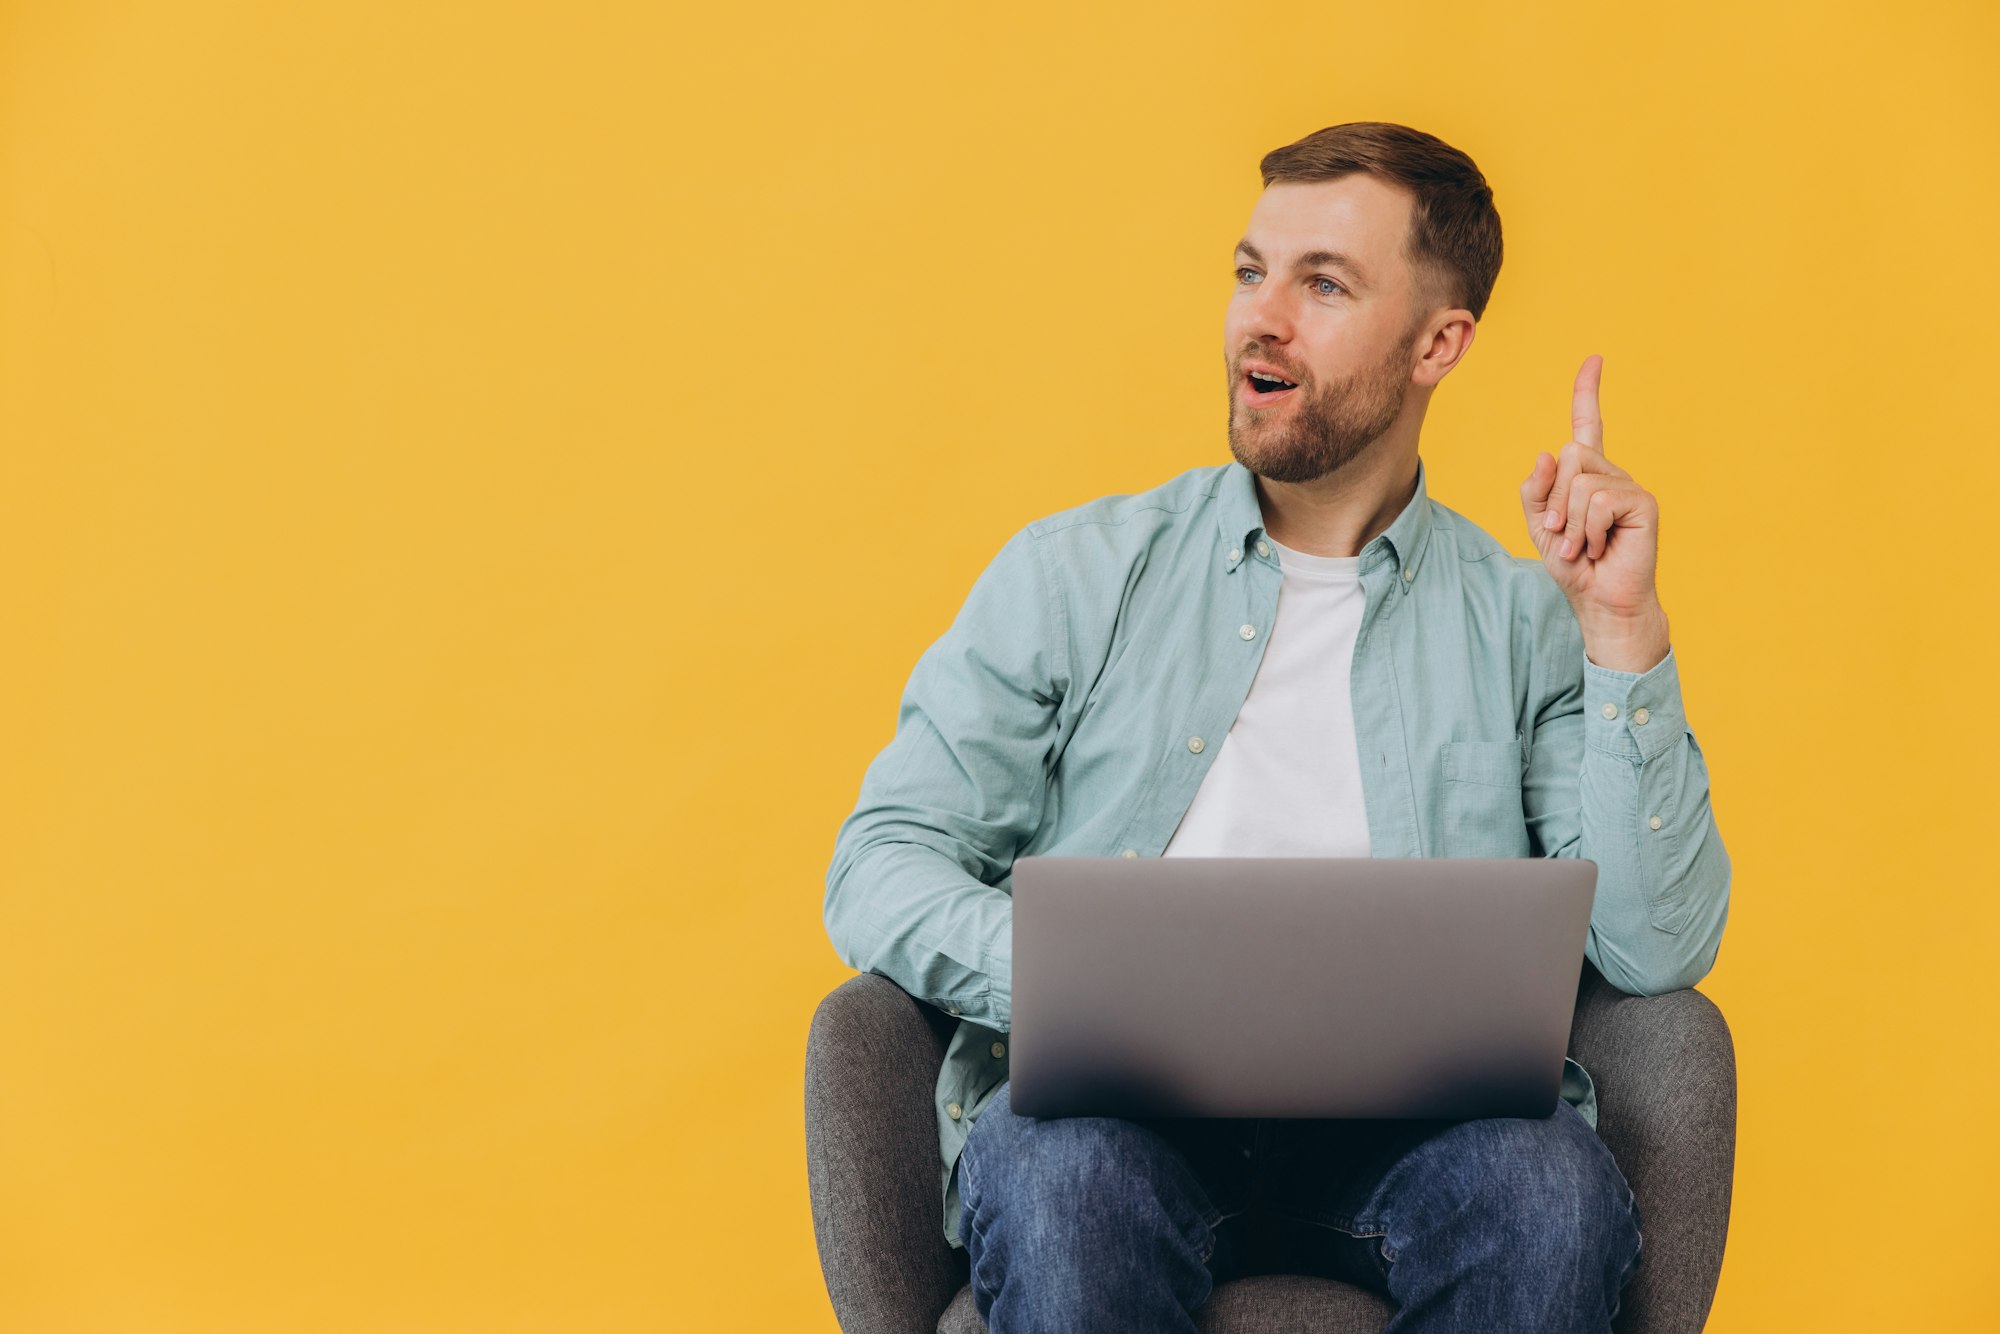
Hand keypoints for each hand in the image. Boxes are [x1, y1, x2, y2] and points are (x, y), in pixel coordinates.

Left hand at [1520, 355, 1669, 668]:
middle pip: (1569, 456)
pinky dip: (1589, 529)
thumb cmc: (1574, 565)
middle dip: (1555, 501)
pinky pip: (1598, 500)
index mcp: (1587, 475)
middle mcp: (1611, 474)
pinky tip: (1602, 547)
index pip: (1588, 425)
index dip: (1588, 392)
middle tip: (1565, 535)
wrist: (1599, 600)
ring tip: (1584, 545)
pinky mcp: (1642, 502)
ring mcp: (1629, 486)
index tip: (1595, 360)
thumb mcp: (1540, 526)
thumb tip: (1545, 454)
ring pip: (1580, 480)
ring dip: (1571, 522)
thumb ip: (1535, 490)